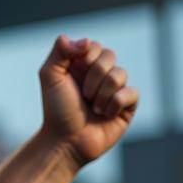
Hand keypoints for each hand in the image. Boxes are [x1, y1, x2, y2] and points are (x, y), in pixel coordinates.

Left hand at [38, 35, 137, 166]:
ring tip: (92, 109)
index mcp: (81, 66)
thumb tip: (86, 40)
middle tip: (82, 96)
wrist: (65, 142)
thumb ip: (60, 51)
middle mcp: (99, 74)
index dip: (84, 60)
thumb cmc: (56, 111)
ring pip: (120, 74)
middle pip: (109, 56)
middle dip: (93, 77)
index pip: (94, 46)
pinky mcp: (127, 105)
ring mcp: (114, 89)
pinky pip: (132, 93)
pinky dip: (115, 104)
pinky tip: (105, 115)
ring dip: (101, 94)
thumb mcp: (50, 77)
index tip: (72, 77)